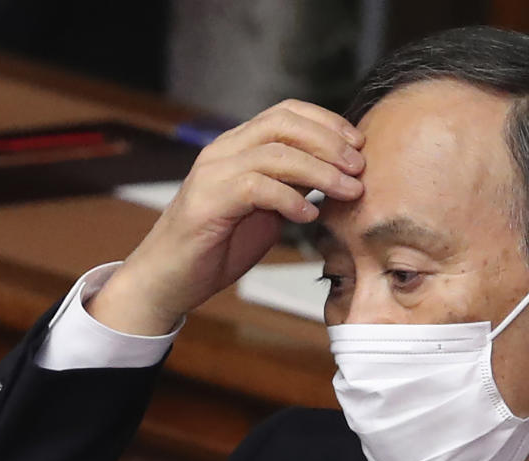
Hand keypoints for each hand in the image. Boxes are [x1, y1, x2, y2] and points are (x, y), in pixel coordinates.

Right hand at [88, 100, 364, 334]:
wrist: (169, 279)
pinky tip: (311, 215)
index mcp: (238, 147)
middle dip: (329, 143)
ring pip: (274, 153)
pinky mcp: (207, 203)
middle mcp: (223, 151)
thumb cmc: (219, 245)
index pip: (286, 113)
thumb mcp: (267, 209)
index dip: (326, 123)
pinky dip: (289, 198)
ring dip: (320, 170)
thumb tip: (338, 174)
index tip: (359, 144)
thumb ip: (293, 186)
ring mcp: (212, 174)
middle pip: (283, 124)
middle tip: (359, 167)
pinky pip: (255, 187)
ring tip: (348, 191)